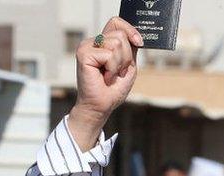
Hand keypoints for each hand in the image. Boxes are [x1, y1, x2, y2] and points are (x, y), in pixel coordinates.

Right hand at [68, 17, 142, 148]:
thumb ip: (130, 49)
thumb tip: (135, 36)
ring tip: (111, 74)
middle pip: (120, 35)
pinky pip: (109, 54)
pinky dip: (113, 69)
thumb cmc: (113, 89)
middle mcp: (94, 42)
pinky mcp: (83, 54)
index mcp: (103, 43)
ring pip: (116, 43)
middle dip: (126, 56)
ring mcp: (87, 46)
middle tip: (118, 71)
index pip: (116, 22)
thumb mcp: (128, 66)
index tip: (139, 42)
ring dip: (119, 64)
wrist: (101, 105)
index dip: (130, 30)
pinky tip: (105, 77)